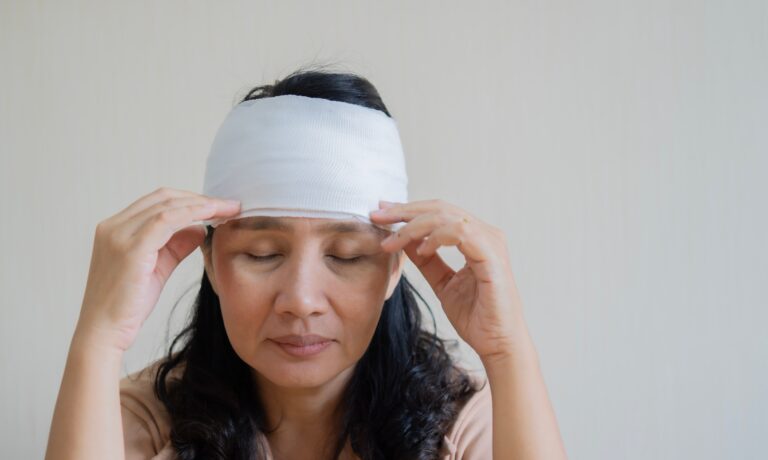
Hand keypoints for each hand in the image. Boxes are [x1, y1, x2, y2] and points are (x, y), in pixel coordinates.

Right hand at [75, 187, 240, 350]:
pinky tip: (212, 217)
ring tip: (229, 209)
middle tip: (230, 205)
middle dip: (200, 198)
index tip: (218, 206)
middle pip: (163, 197)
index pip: (157, 201)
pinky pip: (166, 221)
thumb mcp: (157, 268)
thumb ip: (176, 245)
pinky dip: (192, 214)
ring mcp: (119, 235)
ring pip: (167, 206)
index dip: (190, 200)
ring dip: (202, 205)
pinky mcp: (130, 248)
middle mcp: (113, 226)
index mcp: (115, 228)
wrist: (104, 332)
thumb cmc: (128, 305)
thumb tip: (200, 228)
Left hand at [369, 199, 526, 360]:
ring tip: (392, 242)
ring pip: (446, 217)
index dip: (408, 211)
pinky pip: (459, 232)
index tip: (381, 214)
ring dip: (413, 226)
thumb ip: (426, 260)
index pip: (439, 213)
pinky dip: (436, 237)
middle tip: (377, 215)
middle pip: (440, 208)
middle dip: (405, 211)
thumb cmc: (476, 317)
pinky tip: (421, 249)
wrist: (497, 344)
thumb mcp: (442, 282)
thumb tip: (404, 240)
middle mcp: (485, 234)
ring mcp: (490, 242)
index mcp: (476, 238)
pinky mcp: (492, 255)